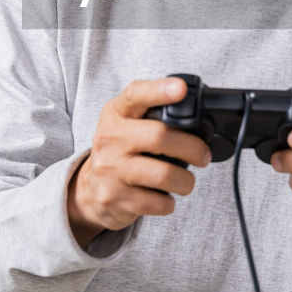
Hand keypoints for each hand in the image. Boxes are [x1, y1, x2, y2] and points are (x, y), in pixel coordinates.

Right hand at [67, 77, 211, 248]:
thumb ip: (153, 113)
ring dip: (185, 181)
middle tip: (203, 155)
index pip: (136, 95)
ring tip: (185, 181)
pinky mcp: (115, 198)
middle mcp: (110, 139)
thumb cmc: (119, 151)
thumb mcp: (127, 123)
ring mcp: (110, 170)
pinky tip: (164, 197)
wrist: (88, 190)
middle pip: (160, 136)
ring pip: (163, 174)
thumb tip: (197, 115)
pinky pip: (157, 202)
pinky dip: (169, 202)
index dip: (160, 90)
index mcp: (116, 114)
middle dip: (193, 148)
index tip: (182, 88)